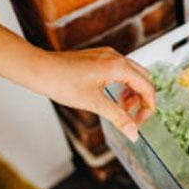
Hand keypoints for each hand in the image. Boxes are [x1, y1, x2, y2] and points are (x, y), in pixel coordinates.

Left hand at [35, 47, 154, 140]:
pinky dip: (121, 84)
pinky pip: (119, 70)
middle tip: (131, 116)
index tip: (139, 122)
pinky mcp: (98, 57)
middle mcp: (115, 57)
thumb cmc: (62, 82)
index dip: (148, 107)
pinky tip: (110, 96)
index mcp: (118, 66)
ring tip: (119, 108)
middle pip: (143, 78)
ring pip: (132, 73)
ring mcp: (107, 55)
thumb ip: (118, 118)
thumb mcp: (94, 103)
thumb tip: (134, 133)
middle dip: (141, 99)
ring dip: (131, 92)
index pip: (147, 87)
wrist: (40, 70)